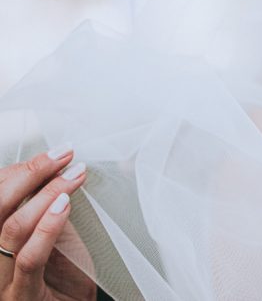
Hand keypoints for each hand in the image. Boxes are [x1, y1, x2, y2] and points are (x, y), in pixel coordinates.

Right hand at [0, 146, 96, 300]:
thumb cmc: (65, 275)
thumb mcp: (53, 231)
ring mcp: (1, 279)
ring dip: (46, 194)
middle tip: (63, 157)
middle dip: (30, 174)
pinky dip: (48, 226)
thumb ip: (47, 205)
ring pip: (12, 228)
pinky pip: (29, 257)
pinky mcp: (20, 296)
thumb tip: (54, 169)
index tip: (53, 154)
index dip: (19, 172)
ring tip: (73, 176)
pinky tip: (65, 204)